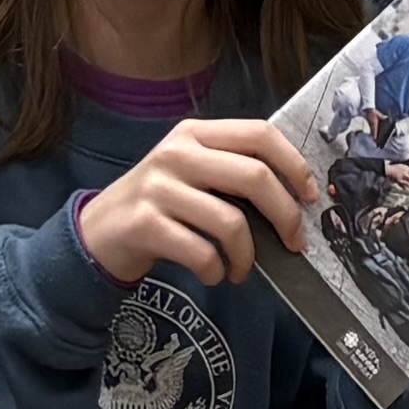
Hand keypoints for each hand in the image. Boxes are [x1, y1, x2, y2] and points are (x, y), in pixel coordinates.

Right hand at [74, 117, 313, 290]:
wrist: (98, 233)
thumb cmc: (159, 204)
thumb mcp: (192, 173)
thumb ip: (233, 173)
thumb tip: (295, 198)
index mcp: (196, 133)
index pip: (259, 134)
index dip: (294, 164)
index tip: (310, 197)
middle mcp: (177, 153)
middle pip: (254, 176)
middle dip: (285, 215)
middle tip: (294, 243)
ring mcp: (159, 187)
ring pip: (231, 221)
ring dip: (247, 257)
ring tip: (241, 270)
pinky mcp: (145, 224)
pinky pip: (202, 252)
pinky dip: (217, 271)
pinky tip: (214, 274)